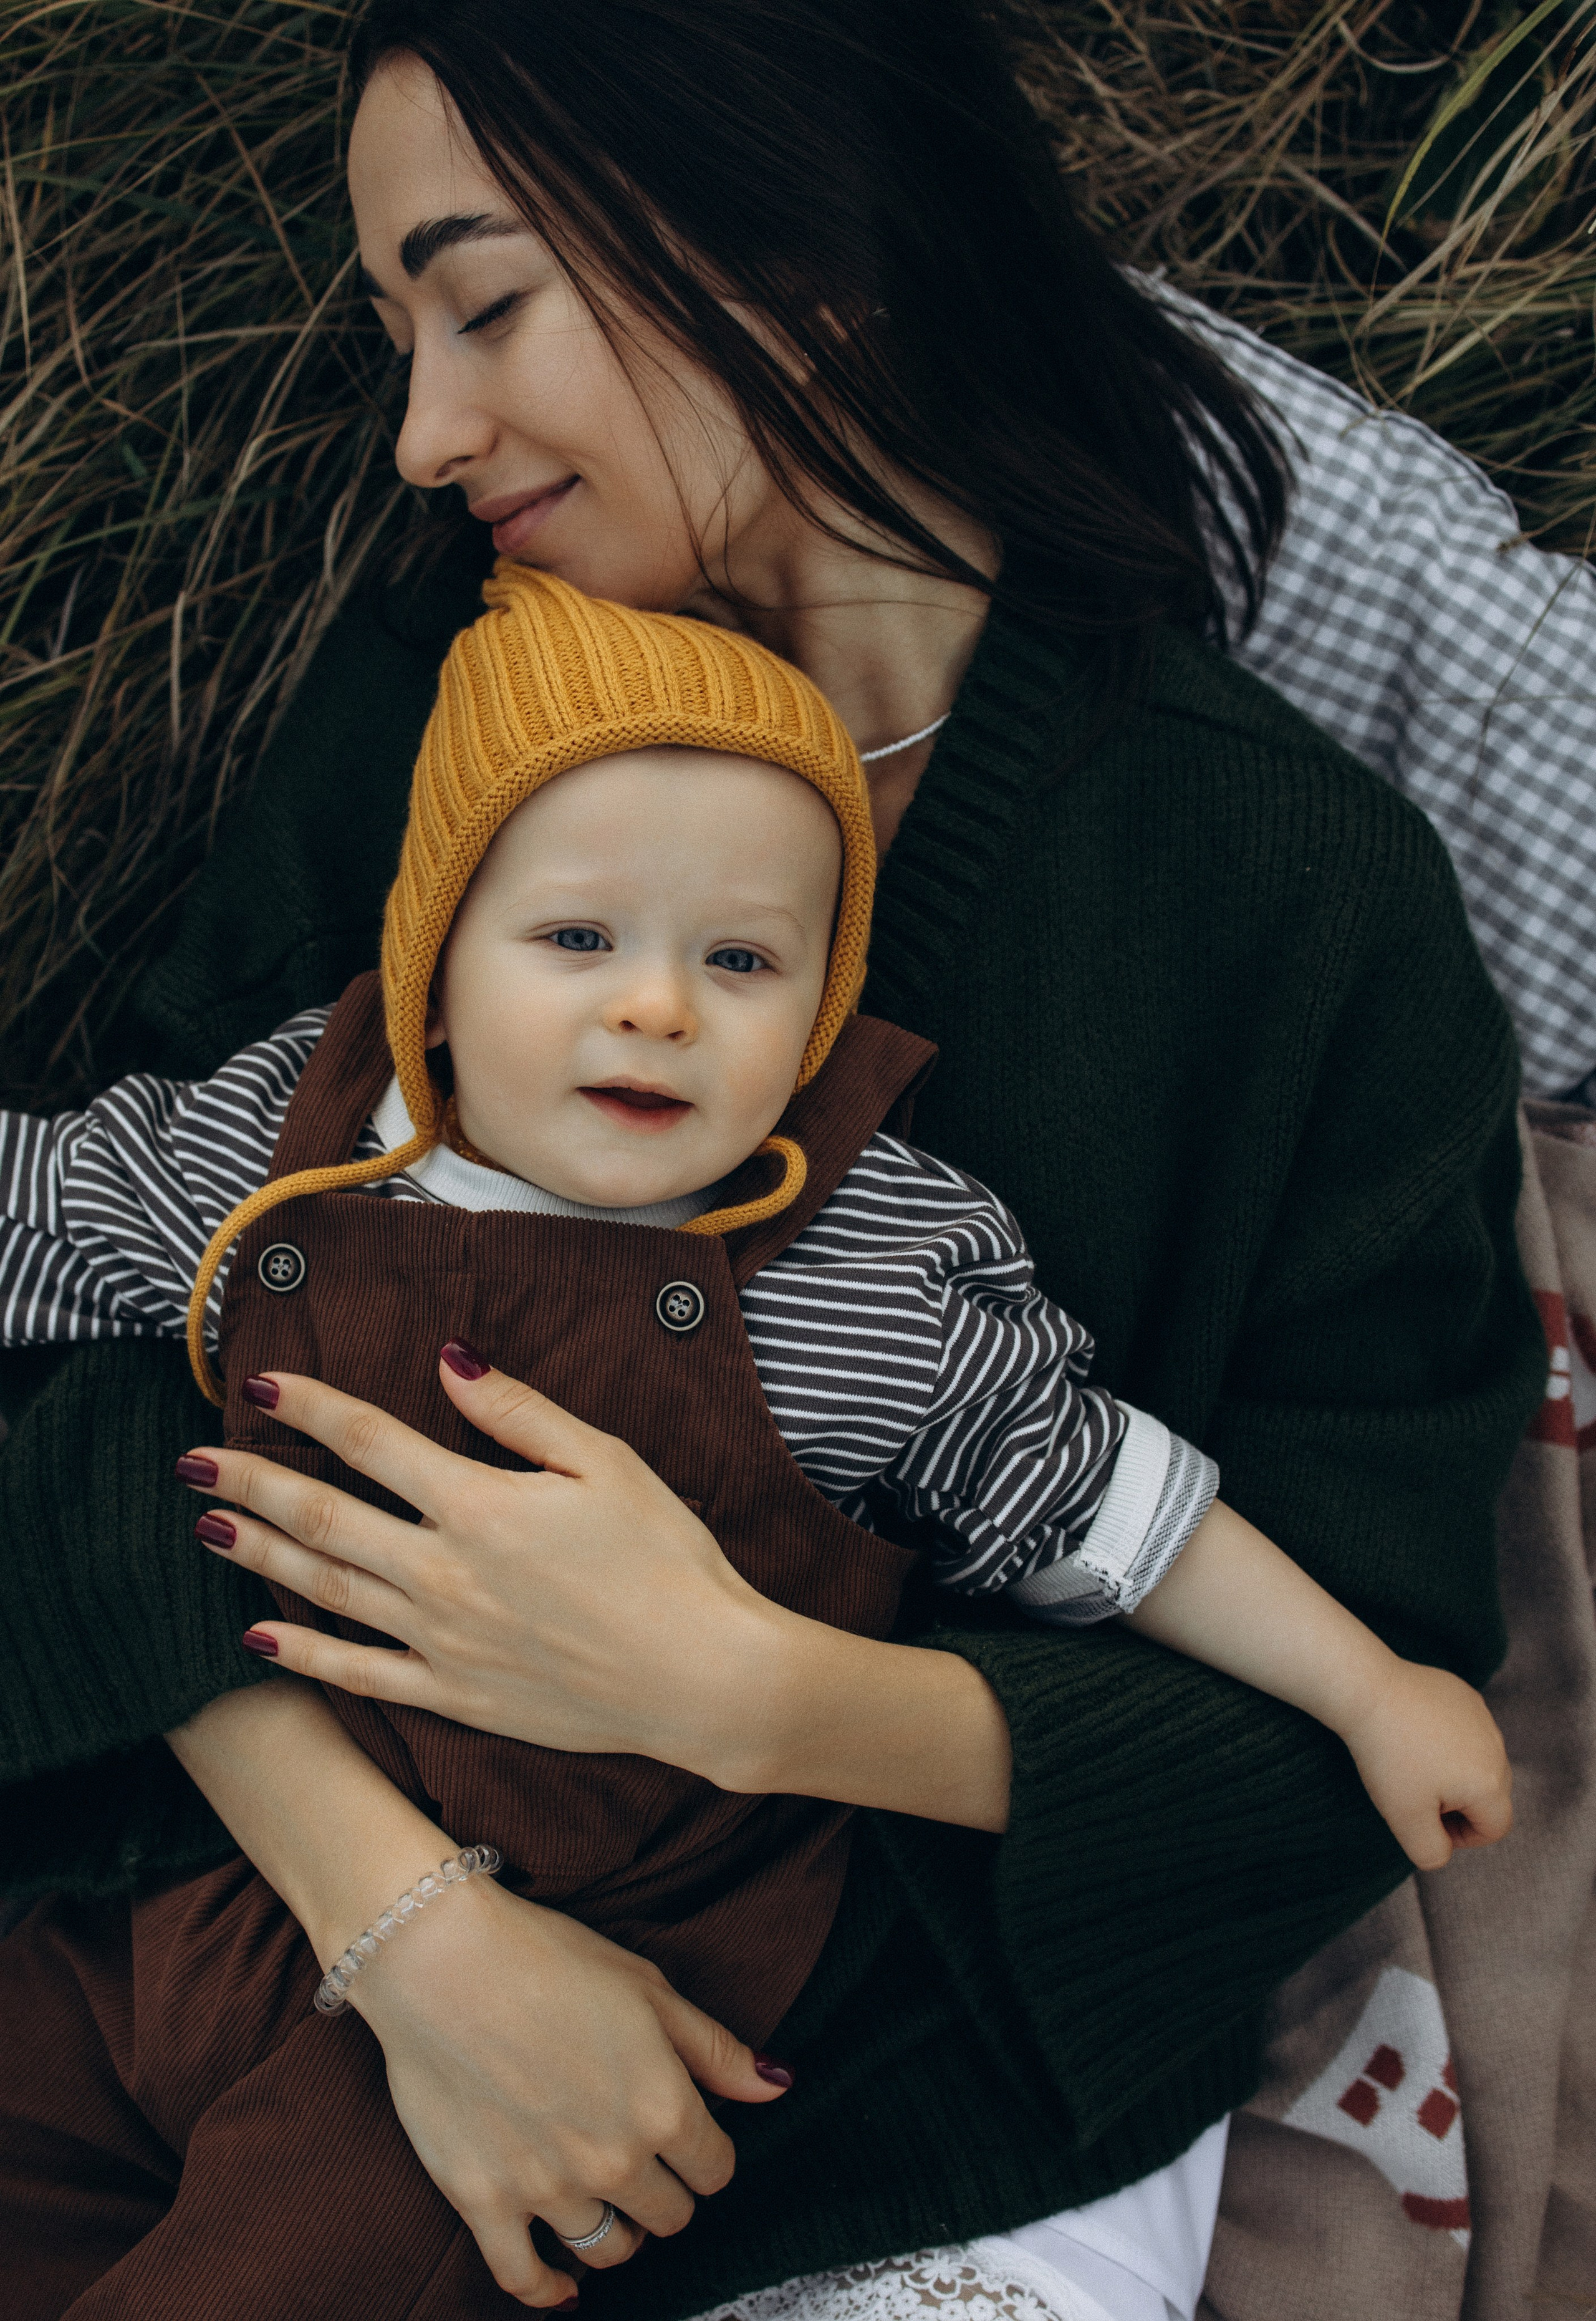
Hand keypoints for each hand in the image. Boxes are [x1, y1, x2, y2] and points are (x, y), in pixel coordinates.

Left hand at [180, 1353, 1013, 1828]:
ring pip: (324, 1591)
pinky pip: (357, 1674)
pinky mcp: (453, 1695)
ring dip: (261, 1557)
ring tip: (209, 1531)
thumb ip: (518, 1412)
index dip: (311, 1408)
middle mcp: (442, 1572)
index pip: (370, 1441)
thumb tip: (448, 1361)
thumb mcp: (605, 1463)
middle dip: (250, 1484)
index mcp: (479, 1504)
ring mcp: (440, 1641)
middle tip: (193, 1462)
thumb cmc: (667, 1560)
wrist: (702, 1676)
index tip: (262, 1386)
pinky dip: (303, 1656)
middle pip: (323, 1517)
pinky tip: (259, 1639)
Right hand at [346, 1872, 790, 2308]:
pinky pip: (523, 2276)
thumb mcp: (649, 1989)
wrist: (443, 1959)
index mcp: (663, 2108)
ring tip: (607, 2201)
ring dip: (617, 2231)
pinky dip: (547, 2289)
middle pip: (669, 2216)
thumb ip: (716, 2050)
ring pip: (608, 2250)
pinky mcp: (483, 2200)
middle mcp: (613, 2160)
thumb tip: (778, 2086)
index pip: (716, 2171)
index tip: (686, 2133)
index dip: (707, 2152)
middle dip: (665, 2190)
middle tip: (644, 2159)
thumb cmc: (549, 1960)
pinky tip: (562, 2283)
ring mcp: (546, 2188)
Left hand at [1342, 1658, 1512, 1870]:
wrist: (1367, 1691)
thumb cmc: (1387, 1757)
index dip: (1462, 1836)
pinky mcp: (1463, 1695)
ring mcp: (1482, 1717)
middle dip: (1458, 1805)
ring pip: (1477, 1762)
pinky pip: (1464, 1731)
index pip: (1494, 1828)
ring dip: (1452, 1773)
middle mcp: (1496, 1748)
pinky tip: (1411, 1735)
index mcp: (1491, 1782)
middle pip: (1490, 1795)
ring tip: (1411, 1765)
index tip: (1425, 1822)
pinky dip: (1444, 1741)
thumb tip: (1443, 1850)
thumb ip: (1431, 1852)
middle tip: (1416, 1795)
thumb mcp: (1406, 1820)